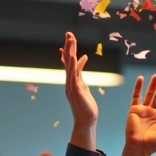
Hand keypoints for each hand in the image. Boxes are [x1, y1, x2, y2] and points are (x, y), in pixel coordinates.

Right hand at [60, 32, 96, 149]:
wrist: (86, 122)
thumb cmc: (86, 106)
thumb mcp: (84, 86)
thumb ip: (81, 73)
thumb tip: (82, 58)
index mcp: (72, 80)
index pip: (69, 62)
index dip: (68, 50)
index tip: (69, 38)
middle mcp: (70, 82)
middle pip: (68, 61)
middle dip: (69, 47)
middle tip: (69, 33)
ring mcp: (72, 86)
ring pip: (70, 66)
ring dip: (70, 52)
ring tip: (70, 40)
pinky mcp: (76, 91)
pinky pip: (74, 76)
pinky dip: (74, 66)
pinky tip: (74, 57)